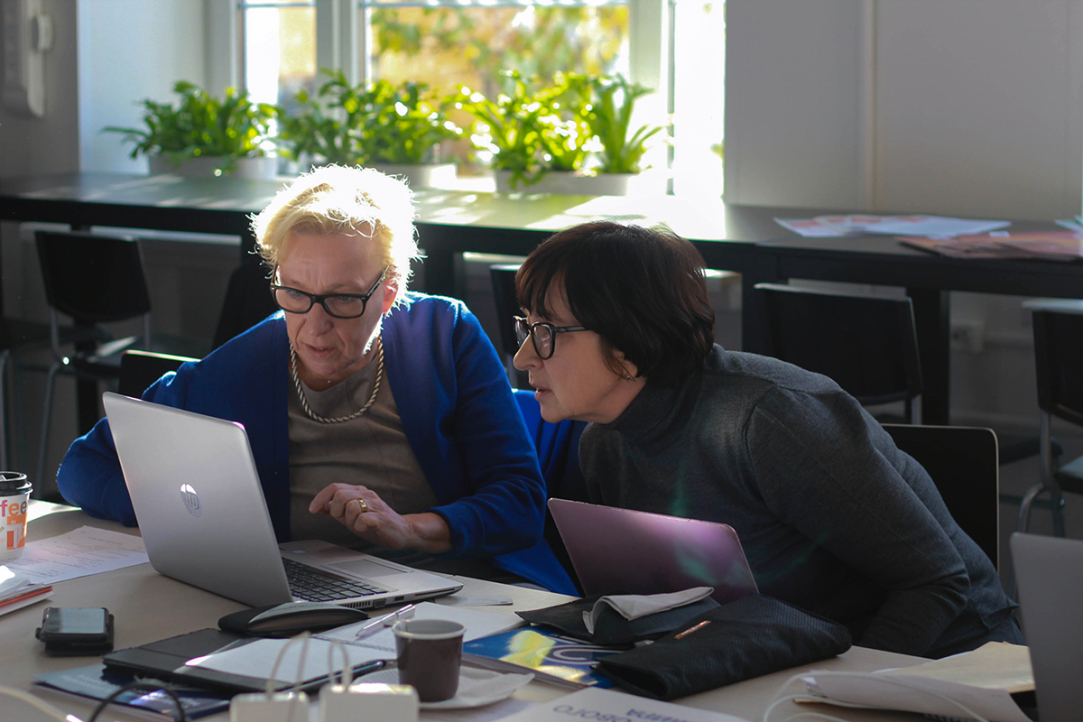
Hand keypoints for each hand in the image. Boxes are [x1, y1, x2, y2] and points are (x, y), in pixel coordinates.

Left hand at [309, 483, 450, 552]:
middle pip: (340, 495)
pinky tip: (365, 529)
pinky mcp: (382, 517)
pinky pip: (363, 519)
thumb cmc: (376, 523)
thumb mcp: (352, 516)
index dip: (321, 498)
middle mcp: (367, 495)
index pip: (335, 487)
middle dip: (336, 511)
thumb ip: (336, 510)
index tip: (312, 509)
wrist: (402, 532)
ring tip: (358, 525)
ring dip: (349, 520)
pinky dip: (359, 526)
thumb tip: (318, 507)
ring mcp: (375, 505)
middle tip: (344, 520)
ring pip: (351, 506)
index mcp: (359, 492)